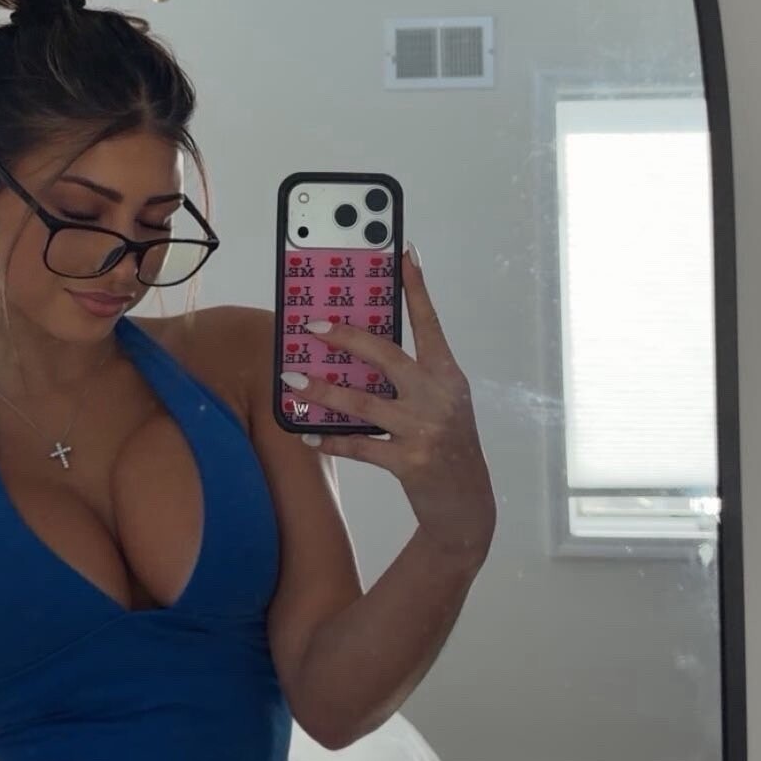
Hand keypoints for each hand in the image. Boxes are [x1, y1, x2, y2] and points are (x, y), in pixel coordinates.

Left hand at [283, 247, 495, 559]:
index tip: (404, 253)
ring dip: (323, 392)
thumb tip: (359, 355)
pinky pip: (360, 446)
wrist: (467, 507)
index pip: (430, 323)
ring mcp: (425, 429)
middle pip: (386, 355)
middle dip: (346, 338)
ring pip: (363, 403)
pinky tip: (308, 434)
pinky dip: (331, 440)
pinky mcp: (410, 462)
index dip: (417, 288)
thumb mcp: (442, 405)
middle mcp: (439, 396)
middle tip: (312, 326)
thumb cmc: (448, 447)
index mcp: (448, 375)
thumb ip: (412, 379)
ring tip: (292, 383)